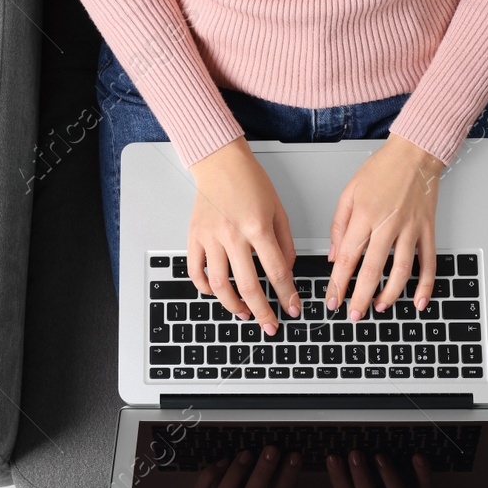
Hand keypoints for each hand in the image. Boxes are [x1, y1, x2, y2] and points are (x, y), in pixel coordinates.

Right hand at [186, 138, 300, 334]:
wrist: (220, 162)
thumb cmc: (250, 181)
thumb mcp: (278, 210)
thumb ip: (285, 243)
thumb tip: (287, 270)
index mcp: (257, 227)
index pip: (276, 271)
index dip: (287, 295)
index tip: (292, 307)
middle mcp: (232, 235)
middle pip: (249, 285)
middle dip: (263, 311)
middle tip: (270, 325)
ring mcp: (210, 237)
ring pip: (219, 284)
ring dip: (233, 305)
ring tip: (244, 313)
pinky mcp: (194, 237)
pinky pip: (196, 271)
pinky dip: (205, 288)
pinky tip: (216, 293)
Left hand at [325, 133, 445, 320]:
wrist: (415, 154)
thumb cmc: (381, 170)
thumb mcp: (349, 192)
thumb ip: (339, 225)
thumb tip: (333, 256)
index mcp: (364, 215)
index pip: (347, 256)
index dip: (338, 282)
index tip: (332, 300)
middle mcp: (388, 224)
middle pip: (373, 269)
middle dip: (361, 297)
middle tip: (354, 314)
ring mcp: (410, 228)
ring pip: (401, 270)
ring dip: (390, 294)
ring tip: (379, 308)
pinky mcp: (427, 230)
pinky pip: (428, 262)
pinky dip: (426, 285)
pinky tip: (418, 301)